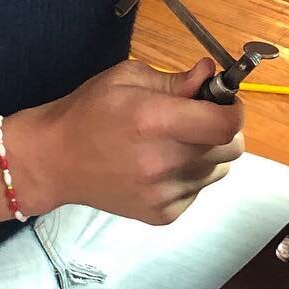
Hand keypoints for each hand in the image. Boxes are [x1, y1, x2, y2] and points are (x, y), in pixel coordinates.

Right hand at [12, 59, 244, 224]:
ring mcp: (163, 193)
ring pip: (218, 170)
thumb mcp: (128, 79)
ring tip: (173, 143)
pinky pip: (198, 191)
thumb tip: (211, 74)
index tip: (225, 102)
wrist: (54, 160)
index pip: (226, 124)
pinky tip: (160, 165)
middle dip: (222, 129)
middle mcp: (164, 161)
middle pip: (231, 148)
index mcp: (155, 121)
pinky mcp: (162, 215)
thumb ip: (176, 79)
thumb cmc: (90, 112)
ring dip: (207, 154)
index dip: (233, 110)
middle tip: (198, 120)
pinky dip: (189, 176)